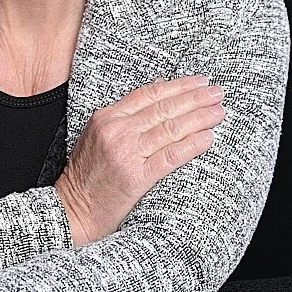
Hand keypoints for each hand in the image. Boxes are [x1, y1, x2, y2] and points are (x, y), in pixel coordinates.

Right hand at [55, 75, 225, 245]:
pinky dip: (192, 145)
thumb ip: (124, 117)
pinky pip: (171, 156)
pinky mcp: (136, 177)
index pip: (149, 94)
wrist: (73, 209)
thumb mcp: (98, 136)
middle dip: (195, 98)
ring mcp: (126, 153)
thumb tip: (158, 94)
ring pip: (171, 128)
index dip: (178, 86)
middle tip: (218, 93)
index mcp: (106, 117)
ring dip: (199, 118)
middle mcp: (116, 131)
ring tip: (219, 113)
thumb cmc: (88, 175)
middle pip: (164, 108)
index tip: (199, 82)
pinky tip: (208, 138)